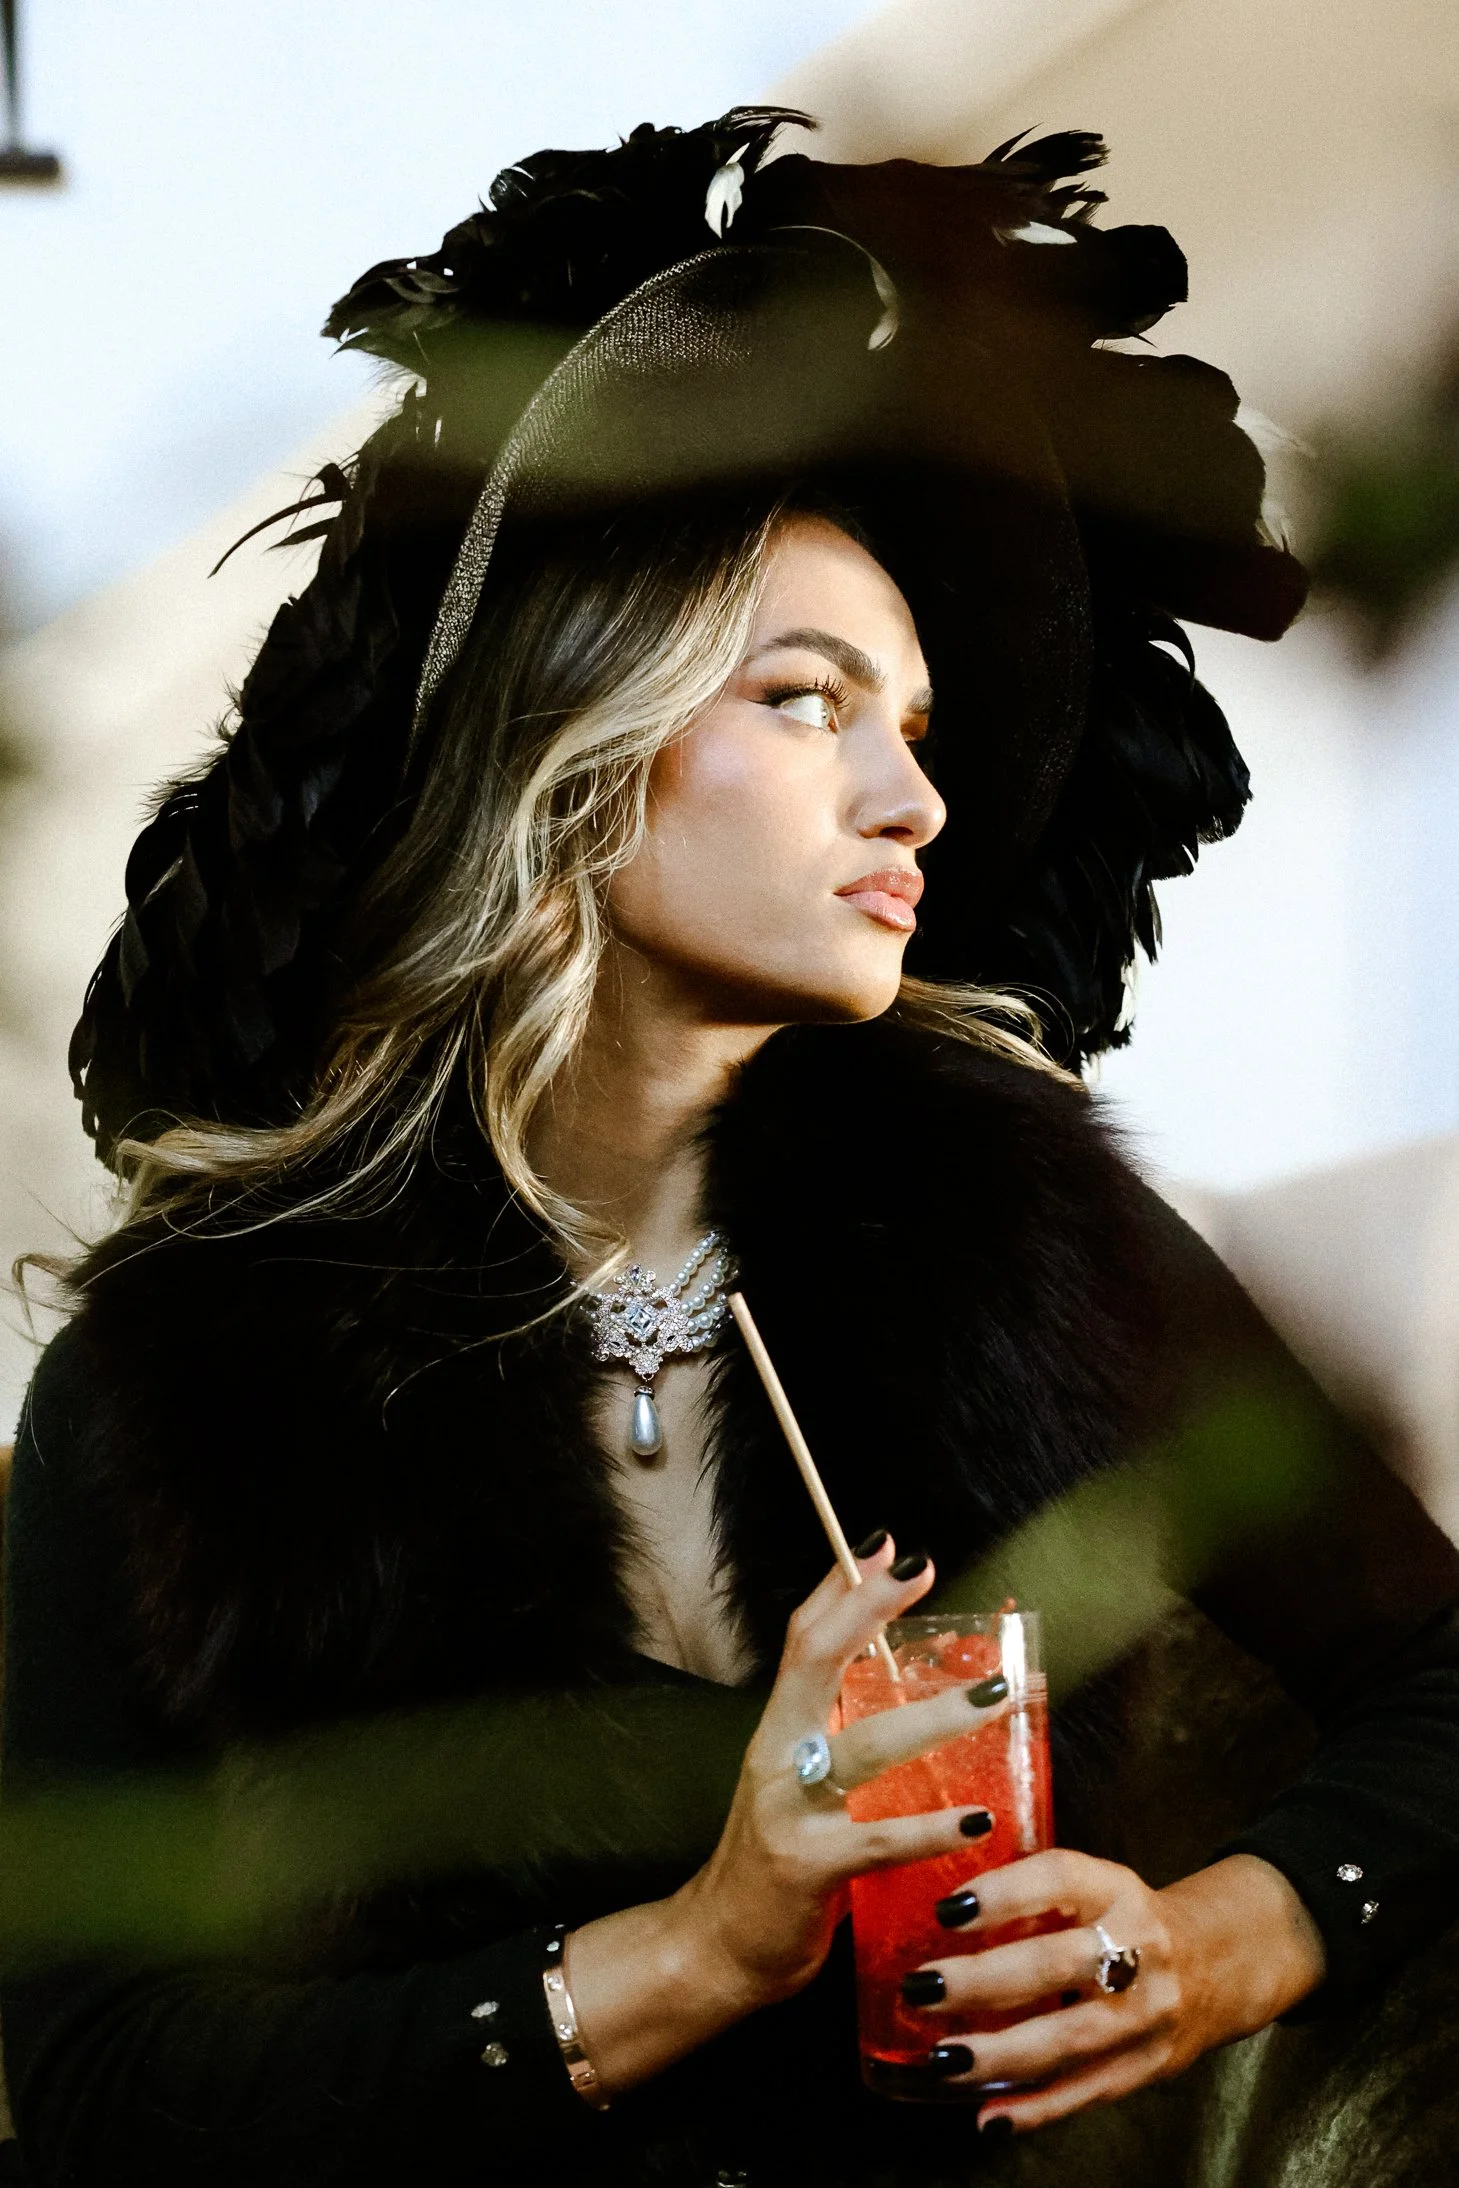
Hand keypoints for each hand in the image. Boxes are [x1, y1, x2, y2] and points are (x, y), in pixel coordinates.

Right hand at [567, 1535, 1010, 2090]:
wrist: (717, 1947)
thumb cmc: (772, 1864)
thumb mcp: (798, 1785)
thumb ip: (837, 1738)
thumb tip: (896, 1689)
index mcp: (779, 1732)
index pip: (804, 1639)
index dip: (842, 1588)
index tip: (886, 1547)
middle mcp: (777, 1757)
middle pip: (816, 1660)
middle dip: (869, 1609)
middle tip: (924, 1573)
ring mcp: (790, 1810)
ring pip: (866, 1745)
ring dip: (937, 1716)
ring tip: (994, 1696)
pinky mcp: (809, 1867)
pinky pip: (880, 1839)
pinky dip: (933, 1828)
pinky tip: (979, 1819)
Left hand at [896, 1847, 1326, 2135]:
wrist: (1220, 1961)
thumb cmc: (1127, 1918)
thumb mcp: (1097, 1885)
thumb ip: (1036, 1893)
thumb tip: (945, 1908)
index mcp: (1117, 1889)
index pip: (1059, 1879)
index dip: (1002, 1893)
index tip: (946, 1910)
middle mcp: (1139, 1947)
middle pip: (1056, 1966)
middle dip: (983, 1981)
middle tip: (922, 1987)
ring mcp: (1148, 2013)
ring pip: (1068, 2039)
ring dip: (999, 2054)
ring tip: (943, 2058)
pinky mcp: (1150, 2065)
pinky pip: (1087, 2091)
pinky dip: (1036, 2108)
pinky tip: (988, 2115)